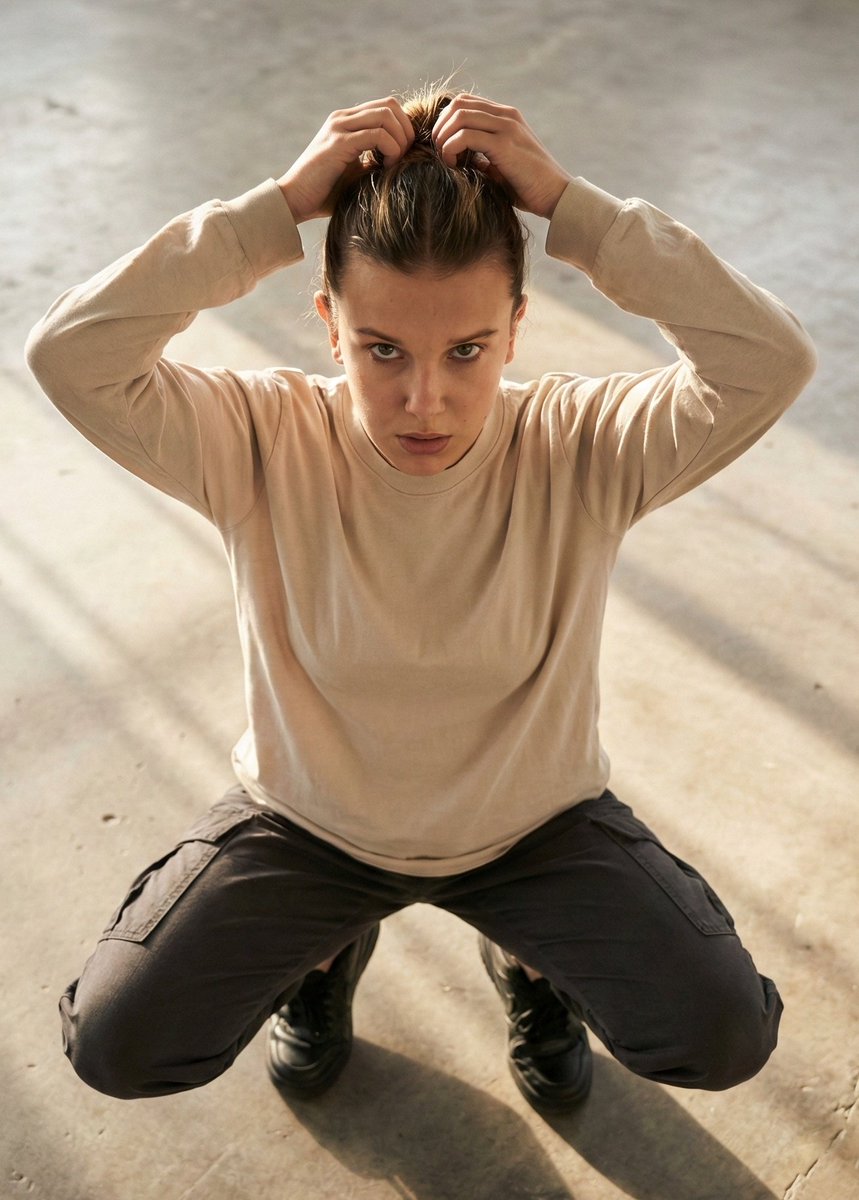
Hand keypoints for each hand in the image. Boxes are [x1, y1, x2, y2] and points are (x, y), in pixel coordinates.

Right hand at [278, 97, 413, 223]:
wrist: (294, 200)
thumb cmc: (324, 193)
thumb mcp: (356, 172)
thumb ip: (373, 160)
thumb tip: (403, 161)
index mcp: (346, 121)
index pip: (386, 107)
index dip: (403, 127)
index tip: (402, 155)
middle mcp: (342, 118)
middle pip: (390, 105)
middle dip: (406, 131)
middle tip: (404, 158)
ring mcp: (339, 127)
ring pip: (386, 115)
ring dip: (399, 140)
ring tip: (394, 163)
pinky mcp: (338, 143)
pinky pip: (377, 134)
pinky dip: (390, 149)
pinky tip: (385, 168)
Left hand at [432, 95, 571, 220]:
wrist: (556, 197)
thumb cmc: (529, 188)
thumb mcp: (501, 167)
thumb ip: (482, 157)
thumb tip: (456, 158)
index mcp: (506, 117)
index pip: (465, 103)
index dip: (446, 123)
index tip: (444, 150)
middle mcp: (506, 116)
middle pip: (457, 104)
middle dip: (440, 129)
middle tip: (440, 155)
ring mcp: (506, 127)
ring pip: (458, 115)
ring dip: (443, 138)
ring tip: (446, 161)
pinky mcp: (504, 144)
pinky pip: (465, 136)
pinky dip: (451, 149)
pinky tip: (455, 167)